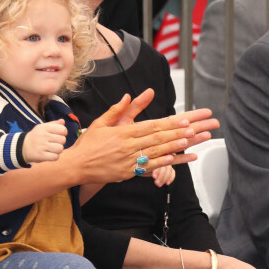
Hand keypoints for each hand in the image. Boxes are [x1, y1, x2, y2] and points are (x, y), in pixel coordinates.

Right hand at [22, 119, 66, 162]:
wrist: (23, 147)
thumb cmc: (36, 137)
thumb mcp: (43, 128)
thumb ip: (54, 124)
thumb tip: (63, 121)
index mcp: (44, 127)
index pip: (62, 129)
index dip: (63, 133)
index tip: (58, 135)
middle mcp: (43, 136)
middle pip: (63, 140)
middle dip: (61, 142)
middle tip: (54, 143)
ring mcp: (41, 146)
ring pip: (60, 149)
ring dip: (58, 150)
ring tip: (53, 149)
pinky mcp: (41, 155)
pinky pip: (55, 157)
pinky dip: (55, 157)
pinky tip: (50, 154)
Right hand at [68, 93, 197, 183]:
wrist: (76, 166)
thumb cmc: (87, 144)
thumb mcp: (100, 123)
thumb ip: (116, 109)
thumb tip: (129, 95)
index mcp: (122, 132)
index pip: (150, 126)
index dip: (168, 124)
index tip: (181, 120)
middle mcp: (127, 146)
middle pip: (156, 139)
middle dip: (176, 133)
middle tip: (192, 129)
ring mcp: (127, 161)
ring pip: (154, 152)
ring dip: (172, 147)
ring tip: (188, 141)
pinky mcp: (126, 173)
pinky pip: (146, 168)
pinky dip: (160, 163)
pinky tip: (172, 159)